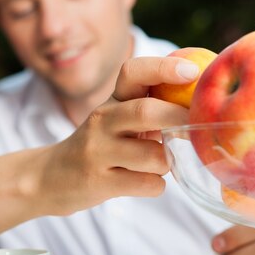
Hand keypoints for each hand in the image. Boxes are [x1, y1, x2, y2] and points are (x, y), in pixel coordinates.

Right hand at [41, 56, 199, 213]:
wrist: (52, 177)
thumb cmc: (102, 144)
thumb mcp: (118, 117)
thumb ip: (152, 105)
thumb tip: (203, 99)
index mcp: (112, 99)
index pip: (133, 71)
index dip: (164, 68)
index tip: (193, 71)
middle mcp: (102, 120)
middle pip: (145, 111)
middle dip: (178, 118)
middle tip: (198, 125)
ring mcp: (98, 151)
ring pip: (153, 156)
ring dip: (167, 162)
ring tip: (157, 163)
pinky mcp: (98, 182)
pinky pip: (148, 184)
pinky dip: (156, 185)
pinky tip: (143, 182)